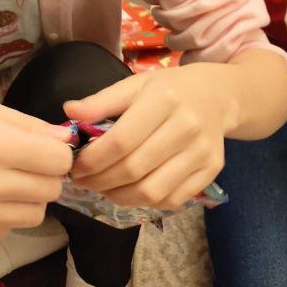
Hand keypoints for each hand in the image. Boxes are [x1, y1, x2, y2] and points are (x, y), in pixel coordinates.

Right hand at [0, 92, 72, 243]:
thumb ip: (27, 125)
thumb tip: (65, 140)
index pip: (58, 161)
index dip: (58, 151)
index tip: (45, 147)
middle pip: (51, 189)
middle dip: (45, 174)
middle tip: (24, 162)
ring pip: (34, 215)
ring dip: (28, 197)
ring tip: (4, 179)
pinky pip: (6, 230)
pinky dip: (3, 214)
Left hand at [64, 64, 234, 211]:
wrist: (217, 96)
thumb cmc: (168, 89)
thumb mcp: (135, 84)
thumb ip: (101, 101)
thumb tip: (68, 112)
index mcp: (164, 99)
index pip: (121, 140)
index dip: (94, 159)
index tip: (75, 166)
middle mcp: (187, 127)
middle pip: (135, 169)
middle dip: (101, 181)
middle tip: (83, 182)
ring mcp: (202, 153)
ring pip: (153, 191)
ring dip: (120, 197)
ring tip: (103, 189)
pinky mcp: (211, 171)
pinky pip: (172, 200)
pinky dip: (145, 202)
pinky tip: (130, 192)